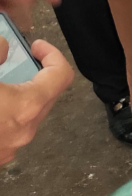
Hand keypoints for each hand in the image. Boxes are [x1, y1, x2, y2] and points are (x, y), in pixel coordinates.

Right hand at [0, 40, 73, 165]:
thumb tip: (6, 47)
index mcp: (25, 106)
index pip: (62, 74)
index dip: (52, 54)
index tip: (36, 46)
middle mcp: (25, 131)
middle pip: (46, 95)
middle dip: (35, 74)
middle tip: (18, 60)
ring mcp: (10, 149)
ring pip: (26, 114)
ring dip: (17, 95)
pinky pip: (10, 129)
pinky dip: (5, 114)